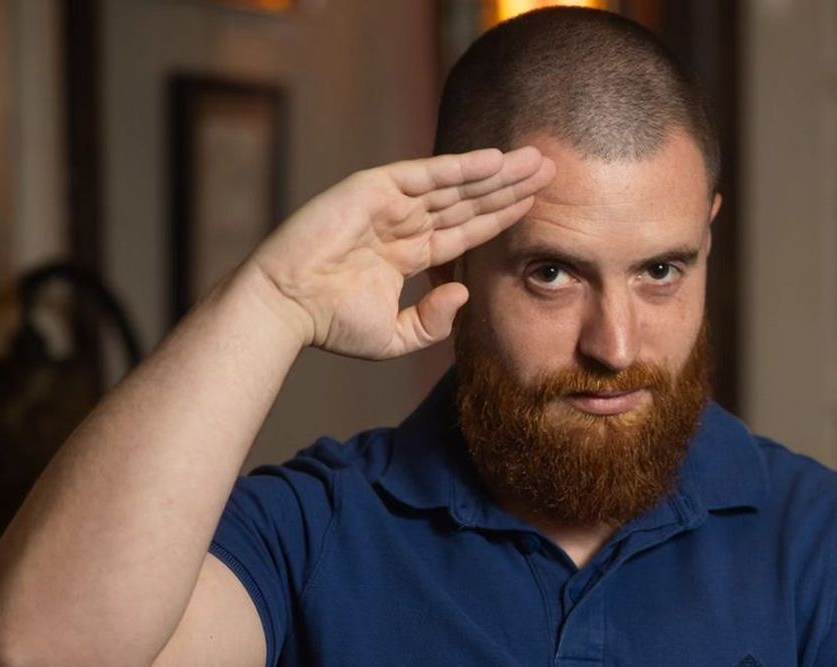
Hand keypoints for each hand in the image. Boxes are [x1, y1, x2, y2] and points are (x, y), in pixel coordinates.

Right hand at [249, 147, 554, 359]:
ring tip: (535, 161)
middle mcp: (401, 223)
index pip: (465, 230)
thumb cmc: (329, 324)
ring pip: (454, 184)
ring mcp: (388, 204)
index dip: (500, 216)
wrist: (286, 307)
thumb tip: (463, 292)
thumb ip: (431, 321)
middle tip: (550, 170)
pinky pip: (425, 174)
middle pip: (468, 200)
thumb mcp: (393, 336)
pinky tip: (495, 160)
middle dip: (509, 186)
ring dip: (496, 172)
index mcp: (406, 253)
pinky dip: (460, 166)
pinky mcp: (372, 189)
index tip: (535, 204)